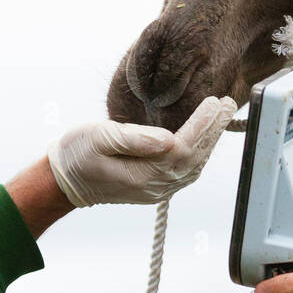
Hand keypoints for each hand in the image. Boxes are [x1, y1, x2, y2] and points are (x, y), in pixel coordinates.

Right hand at [47, 96, 238, 206]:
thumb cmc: (76, 153)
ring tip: (223, 116)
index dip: (202, 125)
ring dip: (210, 141)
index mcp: (142, 174)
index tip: (215, 102)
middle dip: (214, 130)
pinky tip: (206, 138)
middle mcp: (155, 187)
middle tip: (230, 103)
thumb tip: (169, 139)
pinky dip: (200, 153)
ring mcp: (157, 190)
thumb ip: (134, 139)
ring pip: (194, 166)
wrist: (63, 181)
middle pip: (195, 157)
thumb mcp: (98, 138)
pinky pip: (186, 172)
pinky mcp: (155, 188)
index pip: (183, 147)